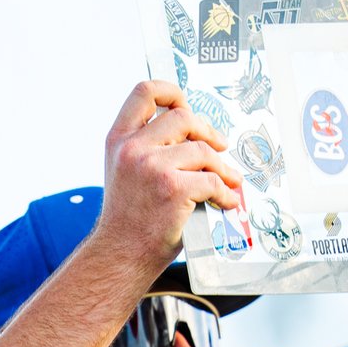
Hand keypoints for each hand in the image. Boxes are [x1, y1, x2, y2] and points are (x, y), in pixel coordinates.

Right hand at [97, 82, 241, 276]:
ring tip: (228, 181)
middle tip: (219, 146)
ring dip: (221, 167)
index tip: (187, 105)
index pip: (144, 92)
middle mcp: (132, 148)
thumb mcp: (126, 172)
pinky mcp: (173, 187)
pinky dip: (225, 192)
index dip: (171, 92)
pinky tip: (225, 201)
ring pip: (202, 150)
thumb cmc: (130, 218)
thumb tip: (196, 133)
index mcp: (119, 140)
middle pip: (183, 117)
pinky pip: (212, 180)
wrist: (121, 254)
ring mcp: (152, 166)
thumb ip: (150, 148)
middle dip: (207, 131)